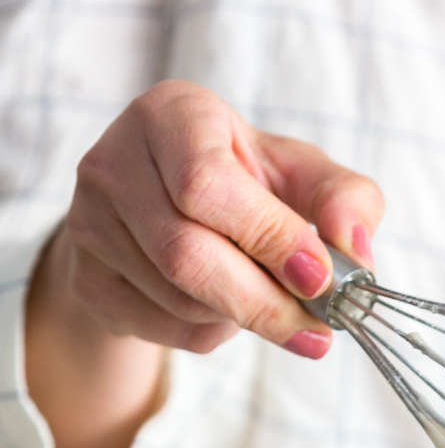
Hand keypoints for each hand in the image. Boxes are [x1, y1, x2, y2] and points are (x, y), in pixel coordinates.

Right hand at [54, 78, 382, 358]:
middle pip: (186, 253)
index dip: (268, 236)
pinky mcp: (86, 278)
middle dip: (264, 301)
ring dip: (240, 317)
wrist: (166, 212)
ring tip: (271, 304)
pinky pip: (161, 326)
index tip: (321, 278)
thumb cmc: (243, 184)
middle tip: (317, 330)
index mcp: (172, 115)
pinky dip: (211, 332)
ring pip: (177, 298)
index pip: (206, 183)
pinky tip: (227, 310)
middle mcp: (115, 162)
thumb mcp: (299, 174)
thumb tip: (355, 249)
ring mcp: (90, 223)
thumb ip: (344, 198)